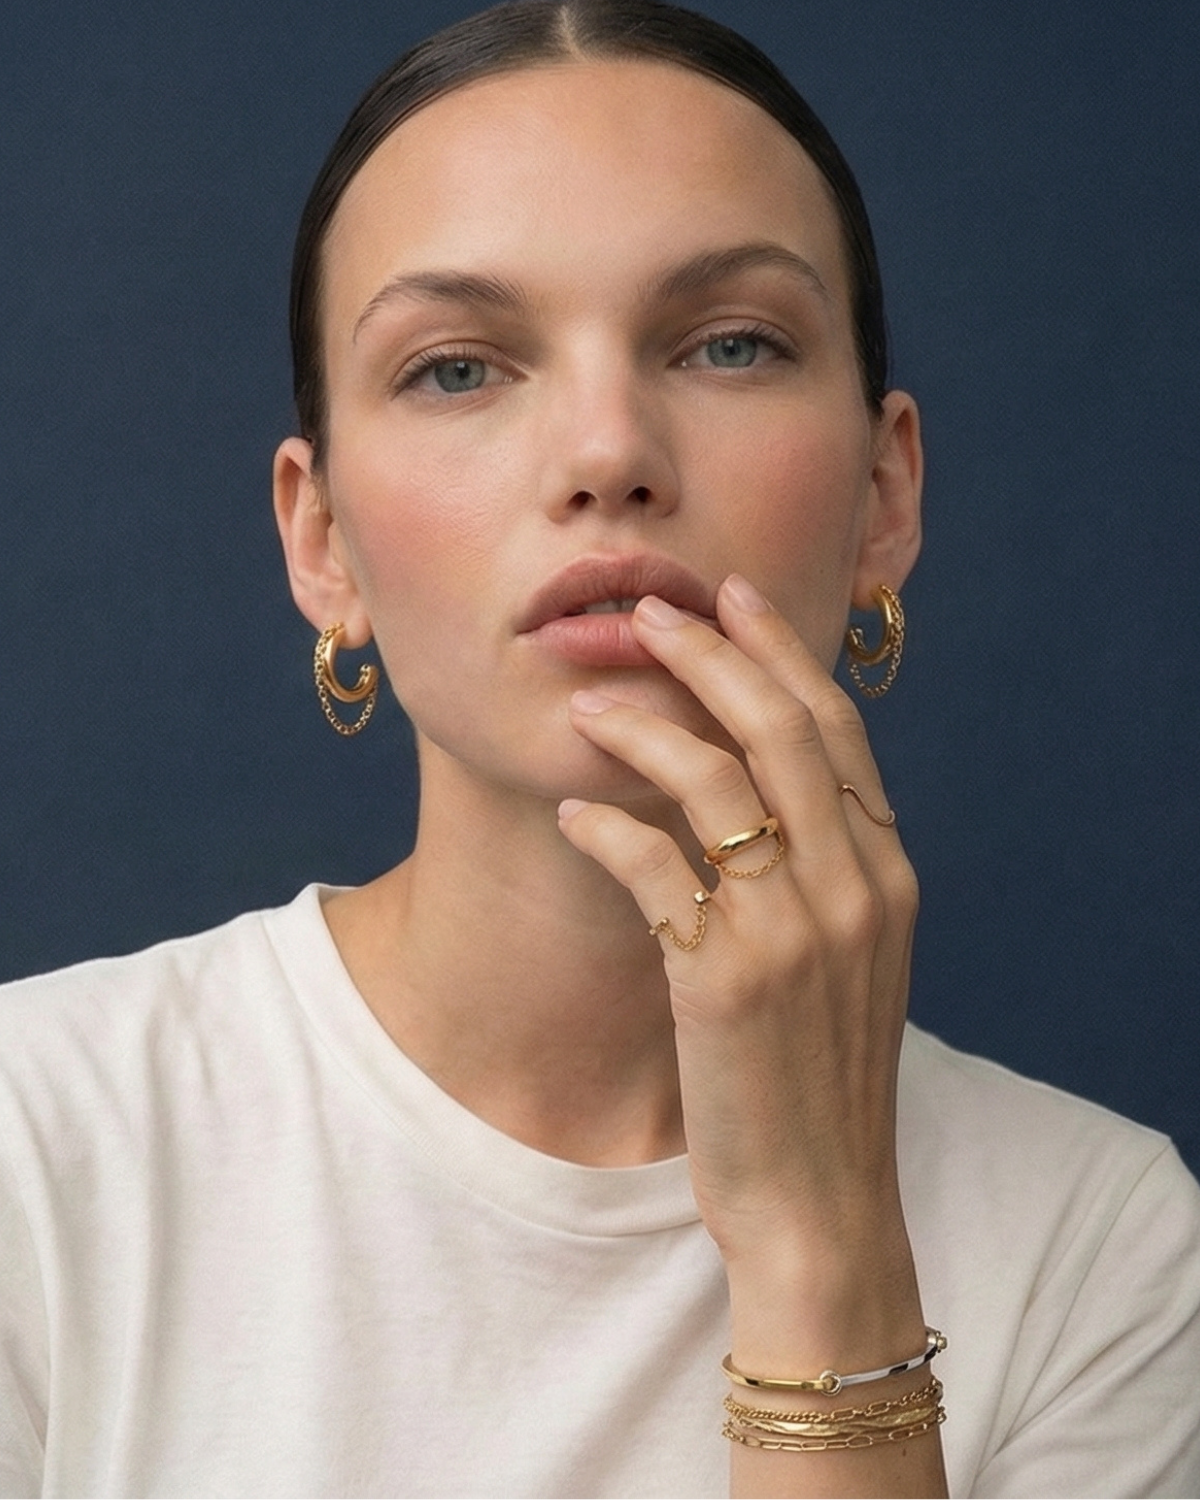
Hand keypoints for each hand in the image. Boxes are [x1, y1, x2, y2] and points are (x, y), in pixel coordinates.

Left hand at [557, 573, 923, 1365]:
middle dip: (712, 655)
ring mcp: (797, 932)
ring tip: (588, 703)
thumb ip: (823, 871)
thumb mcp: (850, 960)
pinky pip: (657, 870)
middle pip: (782, 730)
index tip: (732, 597)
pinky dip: (609, 828)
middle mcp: (856, 888)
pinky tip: (573, 813)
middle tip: (649, 612)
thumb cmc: (818, 1075)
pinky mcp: (729, 980)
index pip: (837, 730)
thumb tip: (758, 786)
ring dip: (645, 727)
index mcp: (888, 875)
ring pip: (718, 782)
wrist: (821, 1202)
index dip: (780, 654)